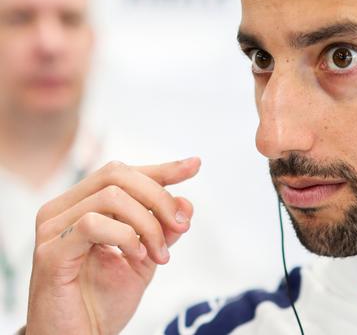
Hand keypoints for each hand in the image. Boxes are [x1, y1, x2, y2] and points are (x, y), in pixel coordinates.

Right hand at [25, 157, 200, 334]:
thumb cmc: (102, 303)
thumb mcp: (144, 259)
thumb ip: (163, 230)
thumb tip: (186, 203)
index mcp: (81, 205)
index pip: (123, 173)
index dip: (162, 169)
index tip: (195, 166)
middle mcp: (62, 210)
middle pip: (118, 174)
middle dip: (160, 198)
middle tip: (181, 227)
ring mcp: (52, 229)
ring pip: (111, 197)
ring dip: (148, 224)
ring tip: (159, 255)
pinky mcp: (49, 252)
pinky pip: (93, 224)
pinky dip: (126, 236)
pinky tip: (137, 256)